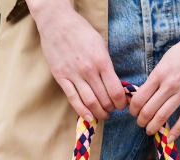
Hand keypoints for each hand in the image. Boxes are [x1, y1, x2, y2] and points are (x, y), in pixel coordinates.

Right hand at [28, 0, 127, 119]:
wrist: (57, 22)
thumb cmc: (81, 32)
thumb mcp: (101, 45)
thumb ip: (107, 65)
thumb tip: (116, 84)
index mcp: (102, 60)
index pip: (116, 90)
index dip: (121, 102)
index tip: (122, 104)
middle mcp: (89, 70)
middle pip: (104, 99)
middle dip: (111, 108)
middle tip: (113, 109)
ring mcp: (74, 74)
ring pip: (90, 102)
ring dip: (99, 113)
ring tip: (103, 114)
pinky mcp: (61, 78)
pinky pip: (73, 99)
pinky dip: (83, 112)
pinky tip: (89, 117)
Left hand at [130, 10, 179, 140]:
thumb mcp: (167, 58)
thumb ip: (158, 75)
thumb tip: (147, 90)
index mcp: (159, 73)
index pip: (139, 97)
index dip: (133, 109)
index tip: (133, 112)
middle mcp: (169, 84)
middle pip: (148, 110)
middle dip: (141, 120)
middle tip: (140, 123)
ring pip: (163, 115)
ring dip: (153, 127)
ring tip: (149, 131)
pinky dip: (176, 130)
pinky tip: (170, 138)